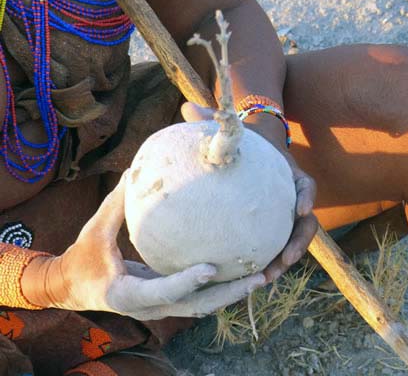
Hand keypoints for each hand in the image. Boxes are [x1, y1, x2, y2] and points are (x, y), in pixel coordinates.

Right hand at [24, 171, 264, 320]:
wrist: (72, 288)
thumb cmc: (82, 259)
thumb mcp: (94, 232)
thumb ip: (115, 205)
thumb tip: (135, 171)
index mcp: (127, 294)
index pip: (162, 292)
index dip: (186, 282)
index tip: (211, 269)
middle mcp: (148, 308)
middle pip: (195, 307)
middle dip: (228, 294)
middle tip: (258, 277)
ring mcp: (159, 309)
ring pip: (201, 307)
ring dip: (231, 294)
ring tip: (260, 276)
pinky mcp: (166, 303)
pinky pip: (197, 299)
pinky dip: (219, 288)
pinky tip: (241, 272)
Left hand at [181, 102, 318, 283]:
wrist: (252, 148)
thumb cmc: (240, 140)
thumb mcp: (230, 129)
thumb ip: (213, 120)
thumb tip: (187, 105)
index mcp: (287, 174)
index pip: (306, 185)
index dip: (306, 197)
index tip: (302, 210)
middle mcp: (291, 196)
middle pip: (305, 223)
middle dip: (297, 244)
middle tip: (283, 262)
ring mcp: (283, 212)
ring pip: (290, 239)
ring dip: (282, 260)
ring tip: (264, 279)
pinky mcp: (270, 224)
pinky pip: (271, 244)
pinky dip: (264, 259)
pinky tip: (244, 277)